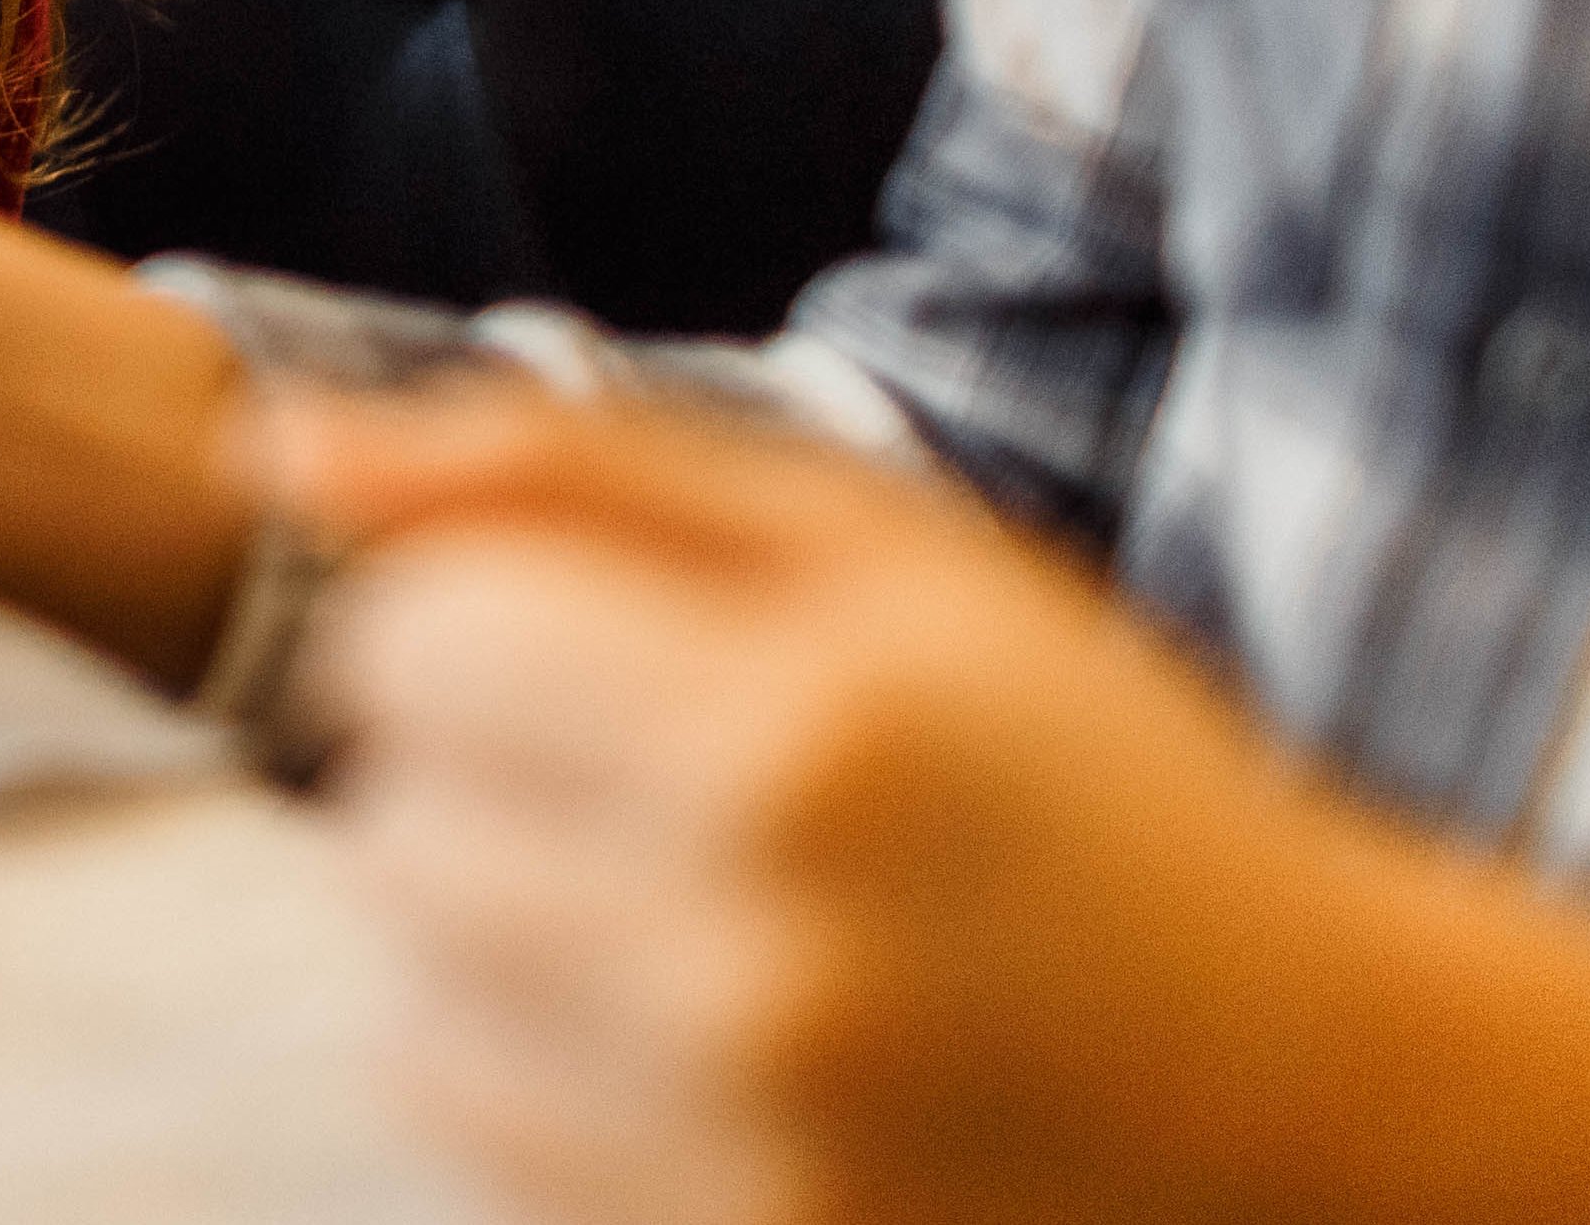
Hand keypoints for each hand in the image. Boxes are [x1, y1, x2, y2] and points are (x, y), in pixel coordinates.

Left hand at [287, 390, 1589, 1224]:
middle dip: (475, 766)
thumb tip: (267, 448)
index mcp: (800, 740)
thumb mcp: (868, 553)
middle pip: (386, 814)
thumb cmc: (1078, 772)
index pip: (407, 640)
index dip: (473, 615)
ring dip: (481, 911)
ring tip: (672, 892)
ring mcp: (739, 1142)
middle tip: (652, 770)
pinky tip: (680, 1011)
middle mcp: (758, 960)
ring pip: (400, 972)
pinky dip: (517, 1045)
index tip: (593, 639)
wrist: (1322, 1098)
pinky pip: (455, 1109)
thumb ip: (552, 472)